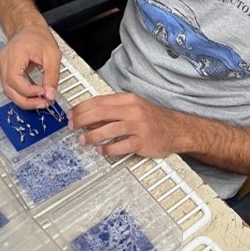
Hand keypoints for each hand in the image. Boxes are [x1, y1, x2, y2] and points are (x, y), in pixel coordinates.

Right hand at [0, 26, 60, 108]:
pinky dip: (21, 94)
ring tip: (40, 101)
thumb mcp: (52, 54)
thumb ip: (52, 76)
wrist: (29, 28)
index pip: (15, 80)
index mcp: (14, 54)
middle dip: (26, 101)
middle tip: (42, 103)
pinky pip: (10, 87)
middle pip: (9, 89)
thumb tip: (50, 94)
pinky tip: (33, 95)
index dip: (29, 91)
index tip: (44, 93)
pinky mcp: (5, 70)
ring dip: (23, 100)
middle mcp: (4, 61)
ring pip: (8, 91)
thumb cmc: (38, 36)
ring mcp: (2, 66)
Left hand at [69, 92, 189, 158]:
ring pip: (109, 128)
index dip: (82, 107)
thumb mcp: (133, 108)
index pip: (100, 100)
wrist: (177, 129)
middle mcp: (133, 110)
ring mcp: (138, 125)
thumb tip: (89, 117)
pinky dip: (108, 148)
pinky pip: (121, 145)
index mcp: (128, 99)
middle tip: (72, 126)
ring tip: (83, 140)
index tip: (72, 113)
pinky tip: (101, 150)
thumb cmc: (153, 119)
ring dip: (92, 135)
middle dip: (82, 119)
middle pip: (101, 112)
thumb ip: (112, 112)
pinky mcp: (142, 140)